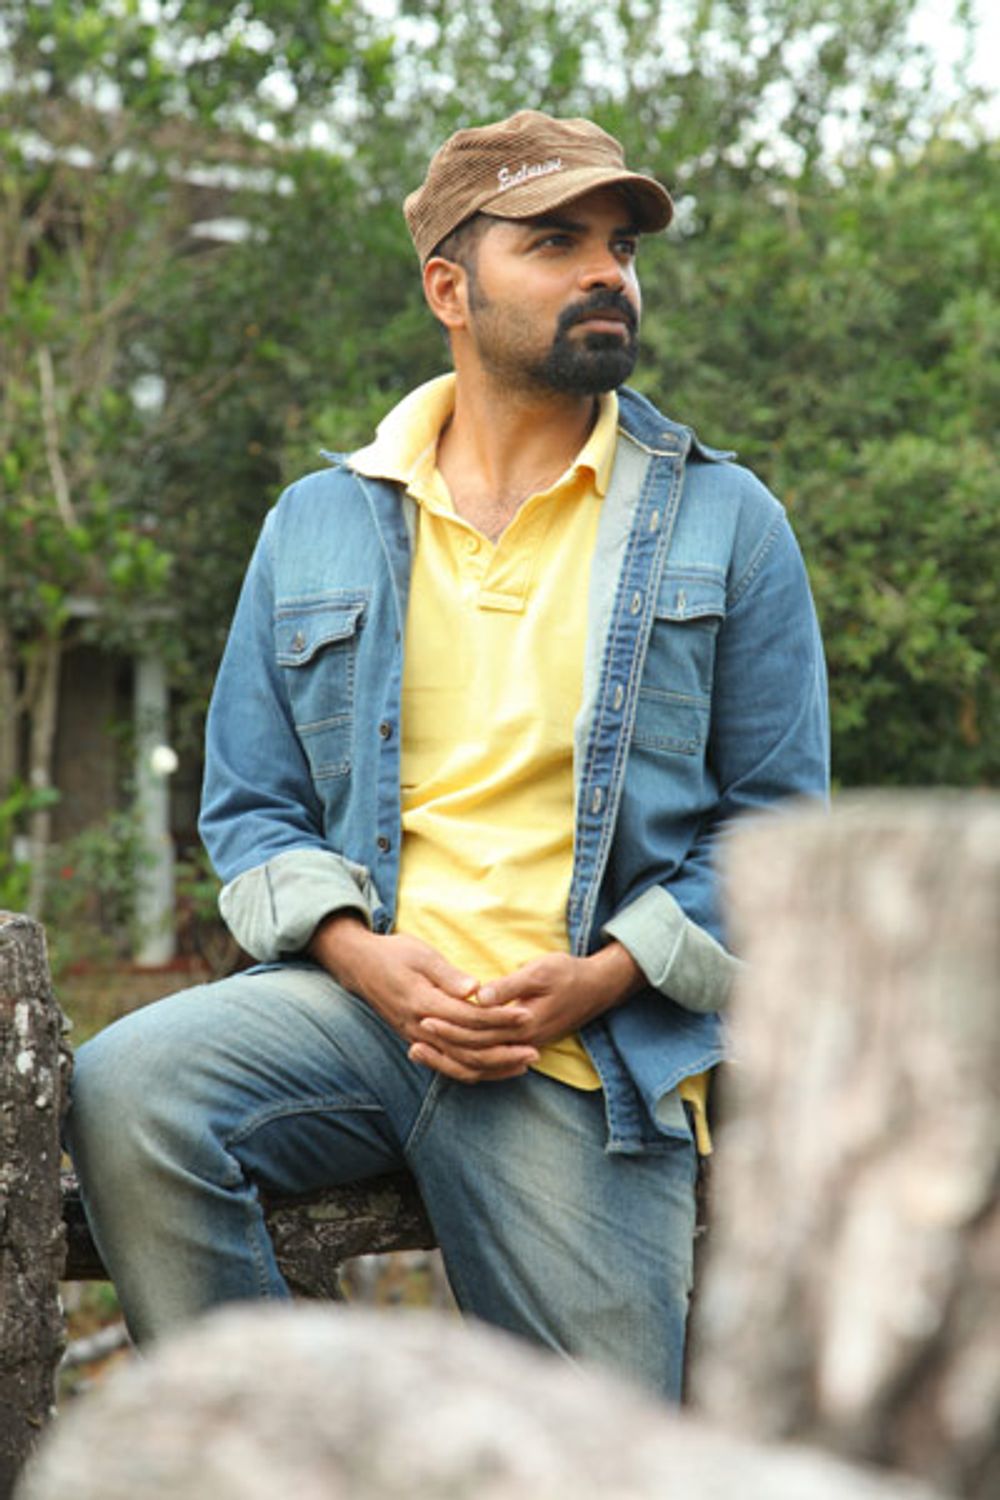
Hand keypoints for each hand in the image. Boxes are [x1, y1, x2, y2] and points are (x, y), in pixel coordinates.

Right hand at [309, 915, 540, 1082]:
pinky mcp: (419, 1042)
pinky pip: (449, 1065)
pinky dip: (475, 1070)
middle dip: (504, 1051)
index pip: (470, 1018)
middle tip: (536, 1049)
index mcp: (424, 1002)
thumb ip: (447, 974)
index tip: (526, 1016)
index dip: (500, 1019)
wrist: (360, 966)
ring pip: (460, 1063)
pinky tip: (498, 1069)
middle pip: (469, 1048)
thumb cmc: (393, 954)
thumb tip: (474, 989)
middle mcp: (420, 1027)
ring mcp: (418, 1038)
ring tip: (524, 1063)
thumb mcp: (420, 954)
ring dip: (494, 1066)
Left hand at [414, 943, 643, 1062]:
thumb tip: (479, 995)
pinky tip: (446, 1054)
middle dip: (443, 1046)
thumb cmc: (568, 973)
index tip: (424, 1017)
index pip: (479, 1033)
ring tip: (419, 1050)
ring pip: (481, 1064)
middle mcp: (522, 1042)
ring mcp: (523, 1046)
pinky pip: (490, 1063)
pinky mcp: (523, 1045)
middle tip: (413, 1036)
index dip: (450, 1027)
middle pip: (475, 1054)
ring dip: (450, 1059)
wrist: (598, 988)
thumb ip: (510, 985)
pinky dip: (466, 1062)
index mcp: (524, 1023)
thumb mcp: (541, 971)